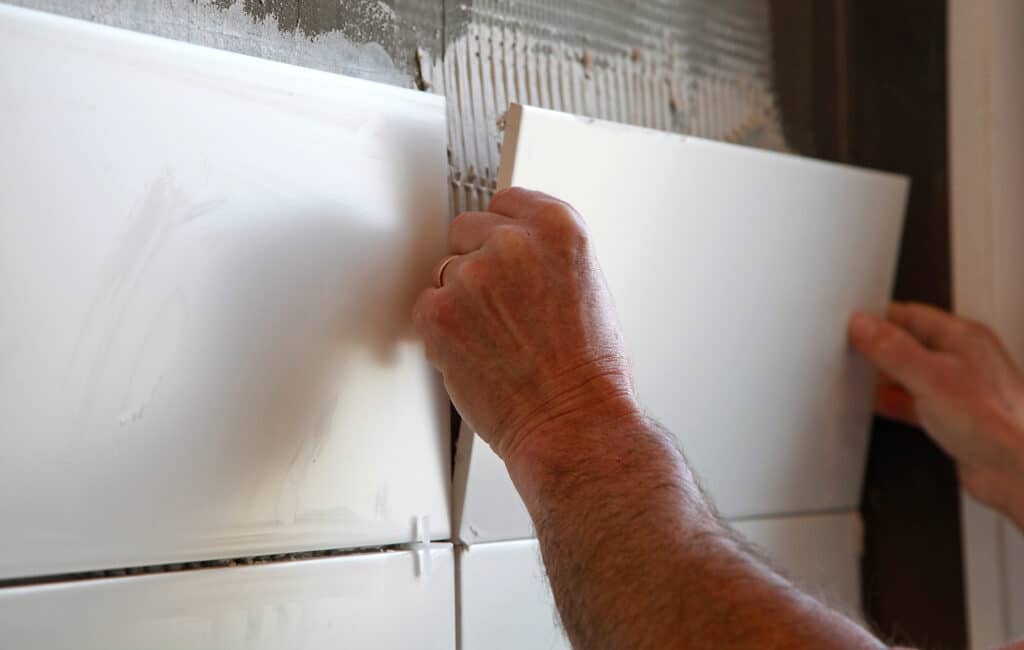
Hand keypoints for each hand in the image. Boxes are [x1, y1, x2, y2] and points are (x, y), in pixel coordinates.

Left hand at [413, 188, 640, 463]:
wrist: (573, 422)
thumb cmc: (589, 371)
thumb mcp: (588, 287)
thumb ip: (546, 256)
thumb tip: (515, 250)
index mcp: (559, 227)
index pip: (507, 202)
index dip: (503, 232)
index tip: (502, 251)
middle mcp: (513, 242)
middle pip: (467, 230)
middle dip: (478, 262)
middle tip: (500, 308)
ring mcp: (471, 275)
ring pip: (446, 272)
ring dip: (460, 301)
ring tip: (497, 341)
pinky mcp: (438, 312)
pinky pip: (426, 307)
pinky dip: (443, 331)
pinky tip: (477, 354)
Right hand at [849, 302, 1023, 526]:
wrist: (1013, 470)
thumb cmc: (994, 423)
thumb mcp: (930, 376)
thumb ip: (892, 349)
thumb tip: (864, 326)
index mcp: (965, 337)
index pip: (912, 314)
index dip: (879, 318)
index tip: (853, 326)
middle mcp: (965, 360)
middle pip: (911, 344)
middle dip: (880, 350)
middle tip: (855, 353)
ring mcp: (960, 389)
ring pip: (912, 374)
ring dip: (887, 378)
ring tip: (863, 381)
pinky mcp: (954, 418)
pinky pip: (916, 402)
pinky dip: (896, 403)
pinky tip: (881, 407)